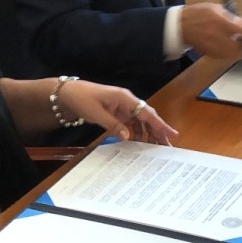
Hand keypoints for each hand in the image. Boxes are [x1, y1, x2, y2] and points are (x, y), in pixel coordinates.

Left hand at [56, 80, 178, 144]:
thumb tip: (128, 137)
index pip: (146, 113)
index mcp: (125, 98)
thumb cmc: (83, 99)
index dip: (160, 124)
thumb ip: (113, 125)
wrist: (69, 94)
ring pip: (142, 121)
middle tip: (168, 146)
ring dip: (149, 134)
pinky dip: (138, 132)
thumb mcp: (96, 114)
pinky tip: (139, 143)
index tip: (172, 134)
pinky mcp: (119, 113)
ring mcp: (124, 107)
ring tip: (156, 148)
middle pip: (148, 117)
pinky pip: (133, 123)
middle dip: (158, 131)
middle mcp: (128, 102)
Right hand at [181, 2, 241, 60]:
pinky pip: (228, 56)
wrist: (180, 27)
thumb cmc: (198, 14)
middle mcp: (219, 38)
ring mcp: (215, 48)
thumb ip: (232, 18)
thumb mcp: (216, 9)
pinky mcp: (212, 54)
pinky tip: (236, 47)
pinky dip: (235, 53)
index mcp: (221, 23)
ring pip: (236, 55)